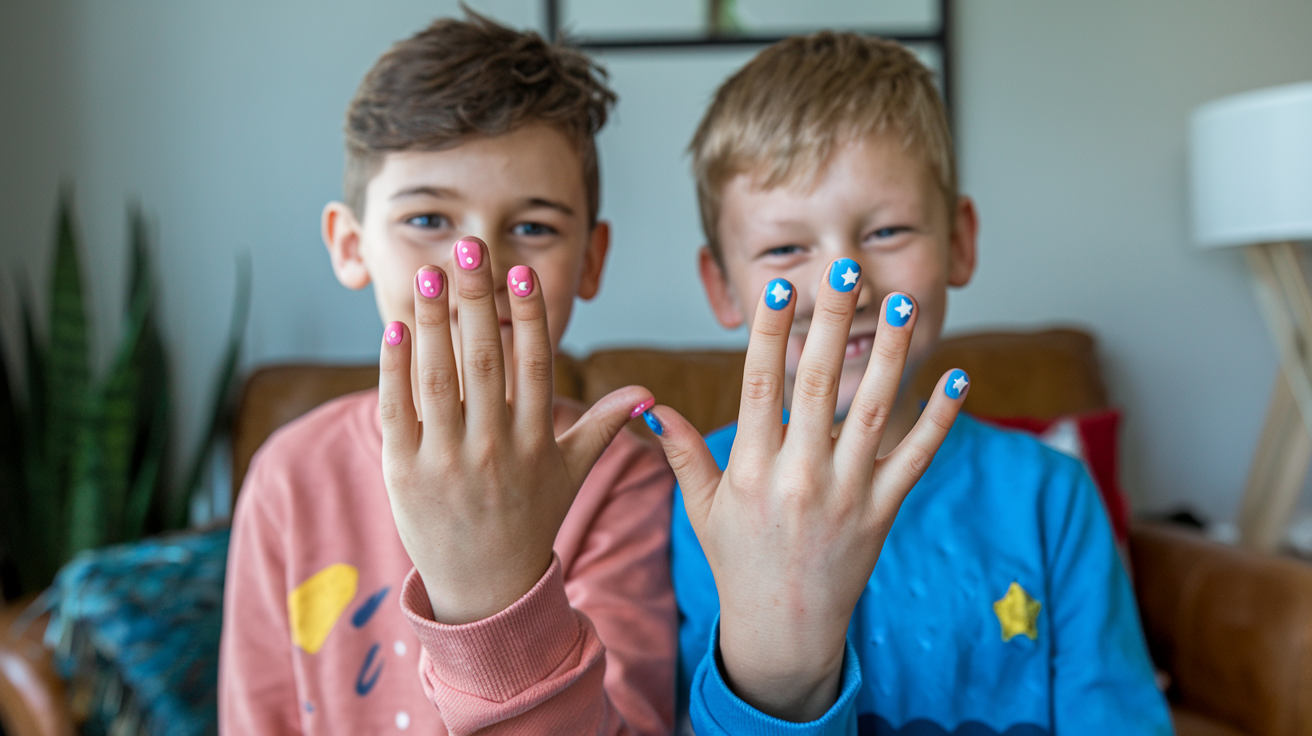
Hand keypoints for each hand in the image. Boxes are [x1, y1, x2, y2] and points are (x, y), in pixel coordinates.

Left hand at [378, 237, 652, 623]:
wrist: (485, 588)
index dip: (528, 314)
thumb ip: (602, 426)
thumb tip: (646, 393)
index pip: (534, 364)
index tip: (520, 269)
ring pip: (439, 379)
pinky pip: (398, 410)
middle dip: (477, 300)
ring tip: (432, 272)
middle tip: (470, 246)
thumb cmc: (531, 520)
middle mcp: (494, 447)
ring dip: (435, 321)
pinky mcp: (404, 471)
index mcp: (536, 440)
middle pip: (485, 360)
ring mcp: (446, 460)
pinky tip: (396, 326)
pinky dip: (394, 368)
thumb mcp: (571, 473)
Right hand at [646, 260, 966, 720]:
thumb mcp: (702, 509)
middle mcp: (798, 477)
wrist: (784, 630)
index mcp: (750, 469)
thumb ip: (682, 453)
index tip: (782, 287)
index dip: (770, 333)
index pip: (759, 386)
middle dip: (833, 322)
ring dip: (891, 354)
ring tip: (902, 304)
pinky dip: (939, 419)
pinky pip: (915, 459)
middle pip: (818, 385)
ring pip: (873, 412)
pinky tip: (956, 377)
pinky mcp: (882, 513)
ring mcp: (845, 495)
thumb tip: (651, 405)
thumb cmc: (738, 562)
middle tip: (847, 269)